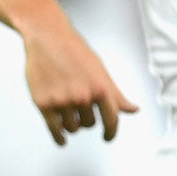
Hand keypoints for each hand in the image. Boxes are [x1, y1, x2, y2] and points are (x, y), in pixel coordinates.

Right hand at [22, 15, 139, 143]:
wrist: (47, 37)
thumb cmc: (74, 51)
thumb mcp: (100, 70)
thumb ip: (116, 94)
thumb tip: (133, 110)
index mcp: (100, 88)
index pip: (111, 120)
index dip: (111, 132)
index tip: (107, 137)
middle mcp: (83, 97)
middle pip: (89, 125)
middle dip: (85, 118)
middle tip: (78, 103)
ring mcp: (62, 101)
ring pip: (72, 128)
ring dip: (71, 124)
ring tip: (66, 108)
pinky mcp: (44, 104)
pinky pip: (55, 129)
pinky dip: (59, 137)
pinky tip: (61, 139)